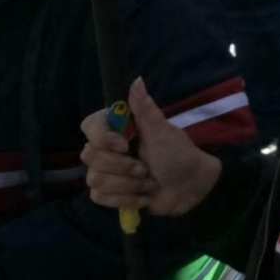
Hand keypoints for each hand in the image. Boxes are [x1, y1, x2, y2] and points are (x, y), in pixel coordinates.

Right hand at [80, 78, 223, 221]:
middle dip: (122, 167)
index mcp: (119, 128)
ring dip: (128, 185)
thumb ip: (145, 108)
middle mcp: (108, 148)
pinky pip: (99, 197)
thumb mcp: (162, 131)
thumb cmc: (179, 154)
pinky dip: (124, 199)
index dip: (102, 137)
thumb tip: (137, 79)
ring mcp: (107, 171)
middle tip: (146, 169)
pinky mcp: (110, 193)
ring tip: (149, 182)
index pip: (89, 125)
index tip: (124, 145)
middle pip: (90, 156)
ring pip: (95, 179)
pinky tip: (143, 197)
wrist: (190, 187)